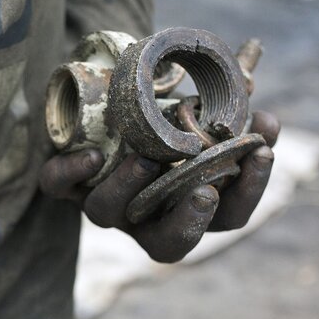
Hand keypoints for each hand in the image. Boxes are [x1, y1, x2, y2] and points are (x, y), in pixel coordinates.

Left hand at [39, 111, 280, 262]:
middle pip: (168, 245)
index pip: (226, 219)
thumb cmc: (159, 118)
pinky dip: (70, 172)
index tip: (260, 155)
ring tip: (146, 159)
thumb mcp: (197, 110)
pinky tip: (91, 156)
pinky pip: (58, 185)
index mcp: (185, 205)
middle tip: (207, 190)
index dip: (246, 194)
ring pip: (107, 214)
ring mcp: (101, 202)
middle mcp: (142, 216)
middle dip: (190, 221)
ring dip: (129, 189)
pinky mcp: (64, 183)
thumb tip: (252, 73)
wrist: (98, 109)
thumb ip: (225, 102)